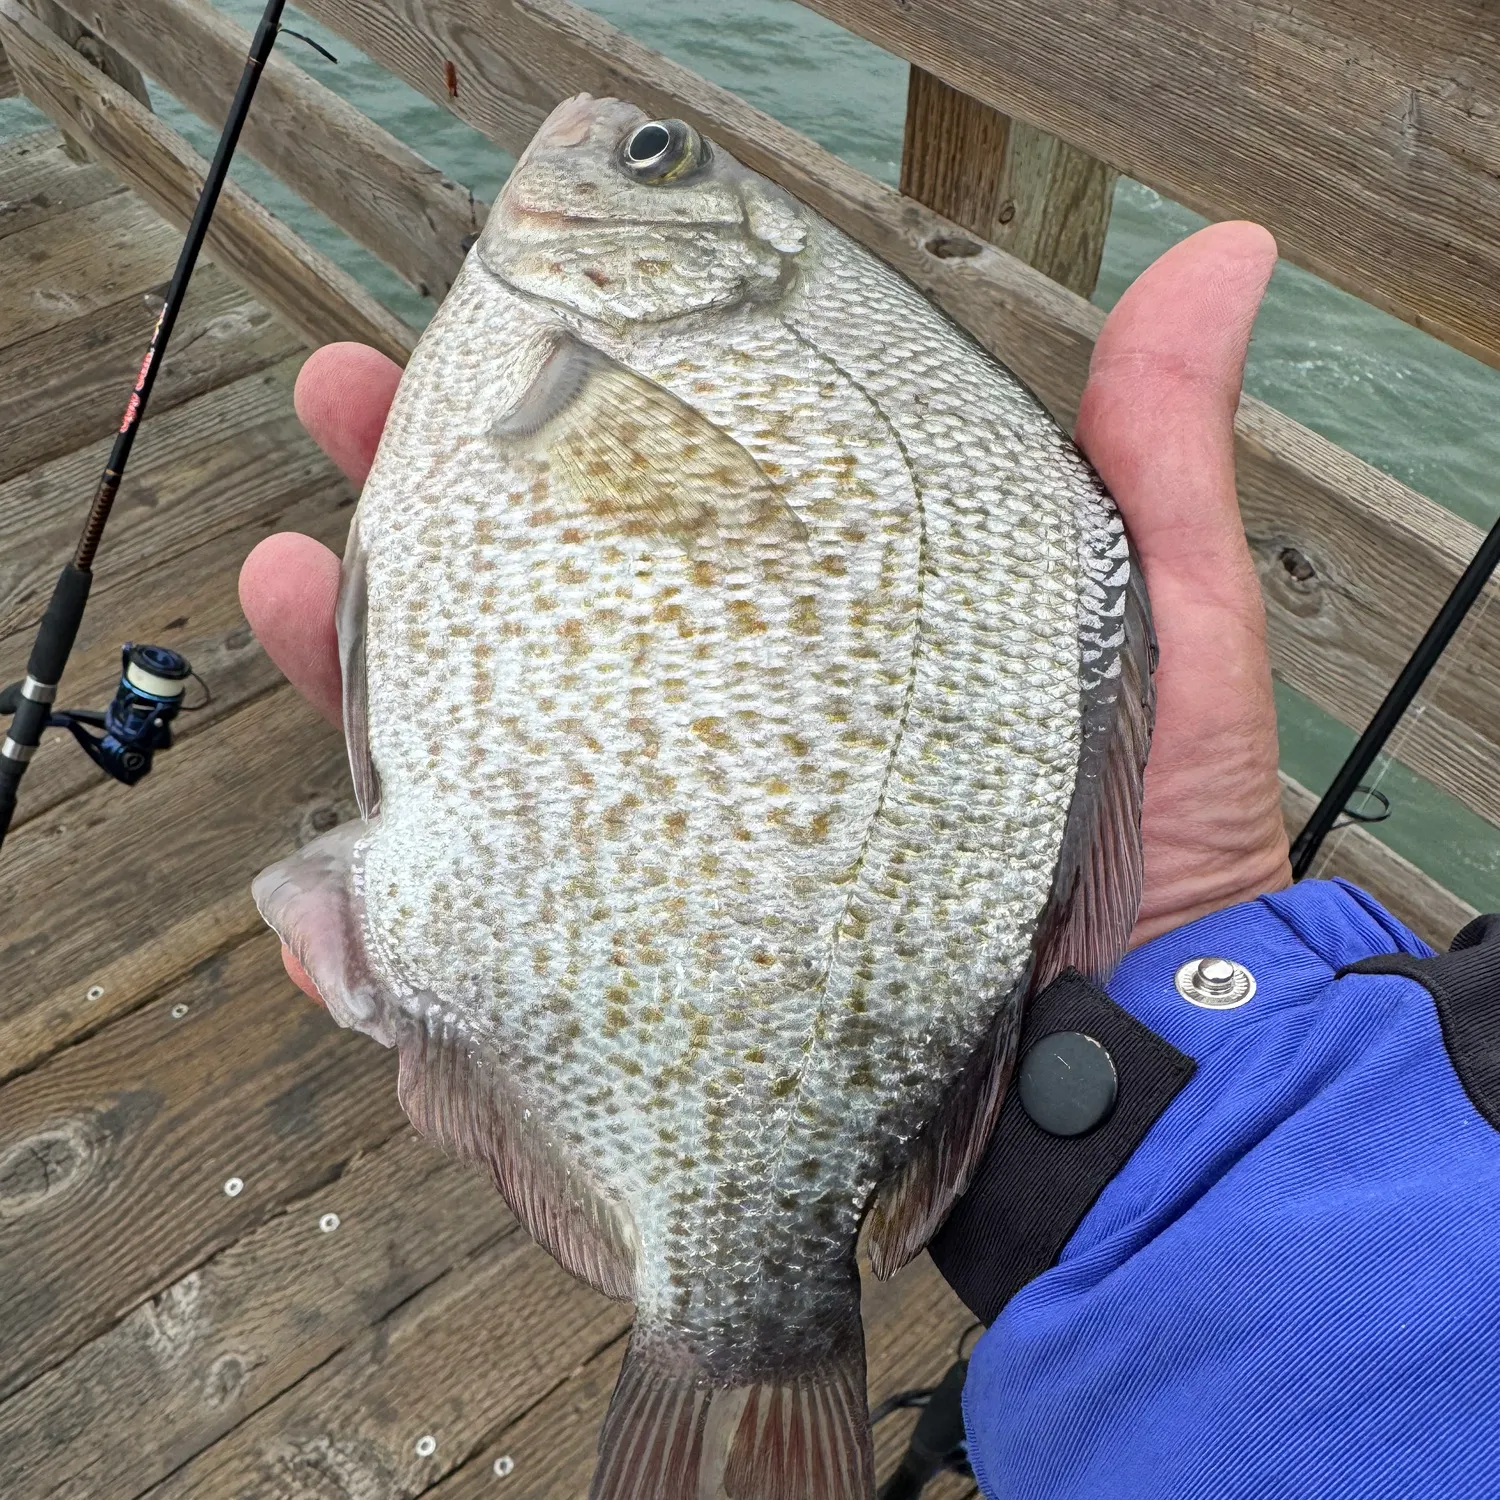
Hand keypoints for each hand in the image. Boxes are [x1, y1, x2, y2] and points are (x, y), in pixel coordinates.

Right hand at [241, 220, 1289, 994]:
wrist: (1130, 1095)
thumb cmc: (1159, 876)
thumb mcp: (1164, 647)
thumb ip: (1154, 472)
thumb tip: (1222, 257)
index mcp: (804, 673)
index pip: (658, 533)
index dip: (570, 429)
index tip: (494, 332)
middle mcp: (710, 774)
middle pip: (527, 642)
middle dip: (420, 523)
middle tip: (341, 418)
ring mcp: (650, 900)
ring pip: (462, 797)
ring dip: (351, 704)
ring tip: (284, 602)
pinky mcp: (620, 1027)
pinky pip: (470, 987)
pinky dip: (383, 957)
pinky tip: (334, 917)